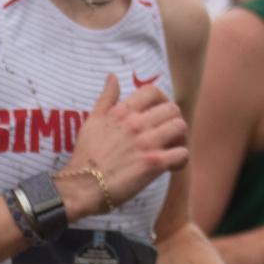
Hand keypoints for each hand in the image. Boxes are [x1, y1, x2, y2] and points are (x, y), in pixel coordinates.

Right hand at [61, 75, 188, 218]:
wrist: (81, 187)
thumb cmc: (85, 156)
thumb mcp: (92, 121)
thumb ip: (106, 98)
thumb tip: (112, 76)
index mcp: (122, 112)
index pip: (153, 91)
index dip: (161, 100)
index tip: (158, 114)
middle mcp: (136, 124)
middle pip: (172, 109)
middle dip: (172, 121)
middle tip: (167, 134)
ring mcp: (147, 143)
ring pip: (181, 127)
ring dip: (180, 138)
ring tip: (171, 148)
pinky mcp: (154, 164)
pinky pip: (182, 154)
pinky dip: (181, 160)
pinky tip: (172, 165)